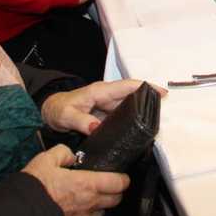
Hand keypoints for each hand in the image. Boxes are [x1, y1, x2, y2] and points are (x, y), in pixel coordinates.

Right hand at [22, 145, 128, 215]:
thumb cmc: (34, 187)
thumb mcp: (46, 159)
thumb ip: (63, 153)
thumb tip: (71, 155)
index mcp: (88, 184)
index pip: (118, 183)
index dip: (122, 179)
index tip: (120, 176)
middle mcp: (89, 204)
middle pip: (115, 200)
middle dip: (115, 192)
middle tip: (108, 185)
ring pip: (102, 214)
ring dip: (101, 206)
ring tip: (91, 198)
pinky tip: (77, 211)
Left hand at [41, 79, 165, 133]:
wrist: (50, 112)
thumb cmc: (58, 110)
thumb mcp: (66, 116)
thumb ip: (81, 122)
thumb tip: (98, 127)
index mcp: (100, 91)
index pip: (126, 86)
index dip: (145, 87)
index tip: (162, 92)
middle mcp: (107, 96)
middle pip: (132, 95)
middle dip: (149, 100)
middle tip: (165, 112)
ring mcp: (107, 105)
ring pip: (129, 106)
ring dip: (142, 112)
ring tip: (157, 123)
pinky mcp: (106, 115)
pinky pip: (123, 115)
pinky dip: (133, 120)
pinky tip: (140, 130)